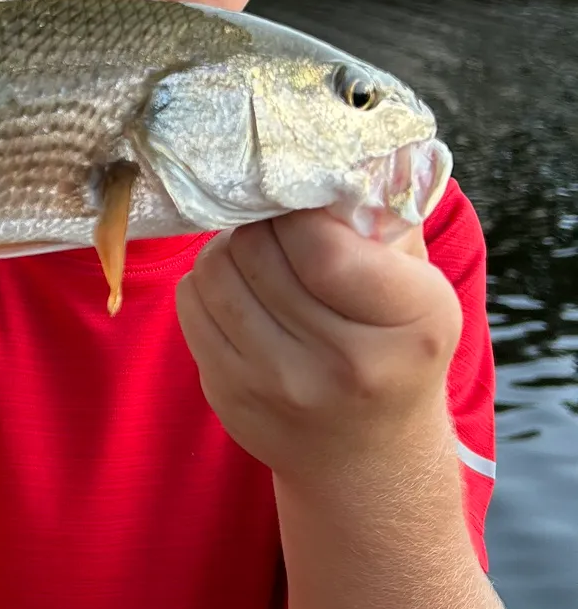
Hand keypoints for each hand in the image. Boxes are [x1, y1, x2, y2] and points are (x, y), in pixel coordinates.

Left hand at [175, 208, 462, 485]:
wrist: (369, 460)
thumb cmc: (394, 347)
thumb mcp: (417, 282)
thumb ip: (382, 213)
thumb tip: (328, 147)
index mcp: (414, 325)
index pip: (322, 246)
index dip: (298, 210)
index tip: (302, 204)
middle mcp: (349, 365)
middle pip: (258, 250)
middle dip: (260, 223)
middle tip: (275, 224)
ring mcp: (283, 387)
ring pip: (215, 270)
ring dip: (229, 249)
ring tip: (258, 256)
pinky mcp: (230, 397)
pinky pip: (191, 303)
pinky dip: (206, 283)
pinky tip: (239, 292)